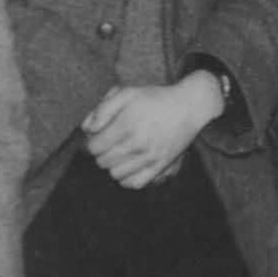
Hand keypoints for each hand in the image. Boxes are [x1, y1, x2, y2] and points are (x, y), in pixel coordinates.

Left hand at [81, 74, 222, 188]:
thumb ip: (102, 109)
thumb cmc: (155, 98)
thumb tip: (88, 129)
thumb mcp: (127, 93)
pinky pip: (134, 183)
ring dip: (113, 165)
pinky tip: (129, 165)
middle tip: (110, 142)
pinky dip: (126, 178)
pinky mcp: (160, 166)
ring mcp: (149, 157)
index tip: (98, 136)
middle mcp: (137, 144)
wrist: (188, 107)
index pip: (93, 147)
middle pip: (102, 162)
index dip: (91, 142)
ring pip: (115, 174)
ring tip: (120, 153)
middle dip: (101, 153)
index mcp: (126, 126)